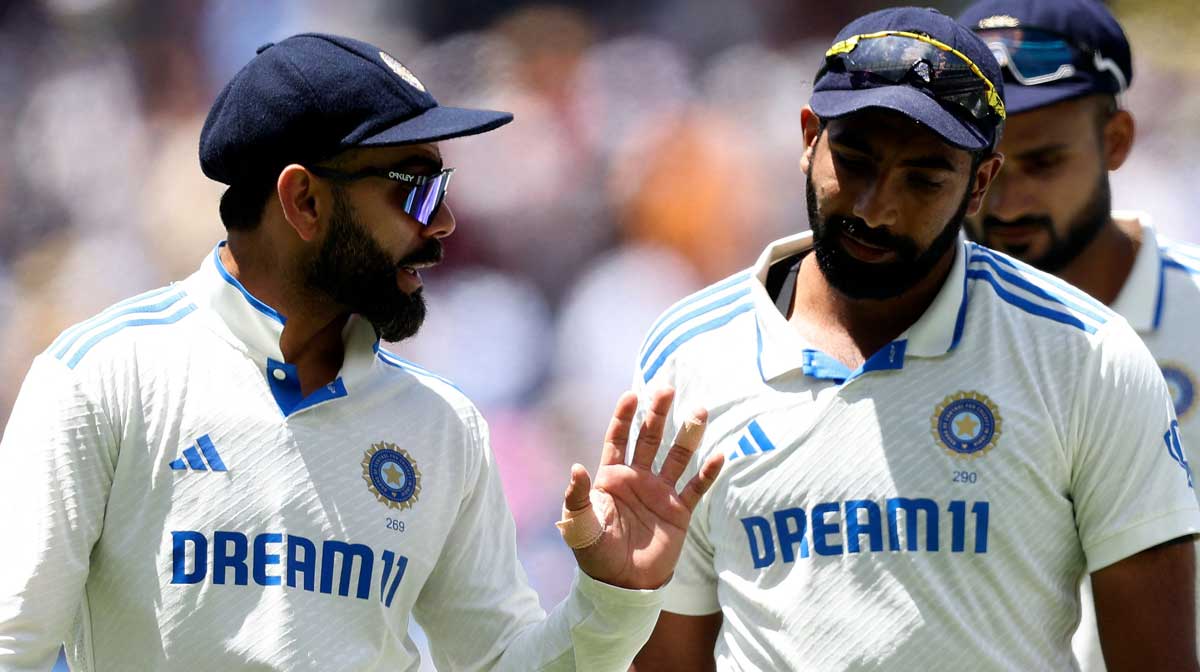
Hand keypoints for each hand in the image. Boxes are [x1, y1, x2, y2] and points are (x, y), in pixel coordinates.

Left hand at [559, 388, 723, 589]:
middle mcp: (638, 479)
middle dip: (658, 414)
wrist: (622, 586)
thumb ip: (578, 498)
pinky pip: (696, 487)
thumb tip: (576, 468)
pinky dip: (708, 472)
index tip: (632, 395)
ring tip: (700, 411)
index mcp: (612, 478)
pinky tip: (719, 455)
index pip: (618, 439)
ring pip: (677, 457)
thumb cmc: (596, 555)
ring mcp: (660, 493)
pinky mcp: (679, 512)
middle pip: (650, 438)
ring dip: (688, 435)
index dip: (624, 417)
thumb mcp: (580, 526)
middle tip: (667, 389)